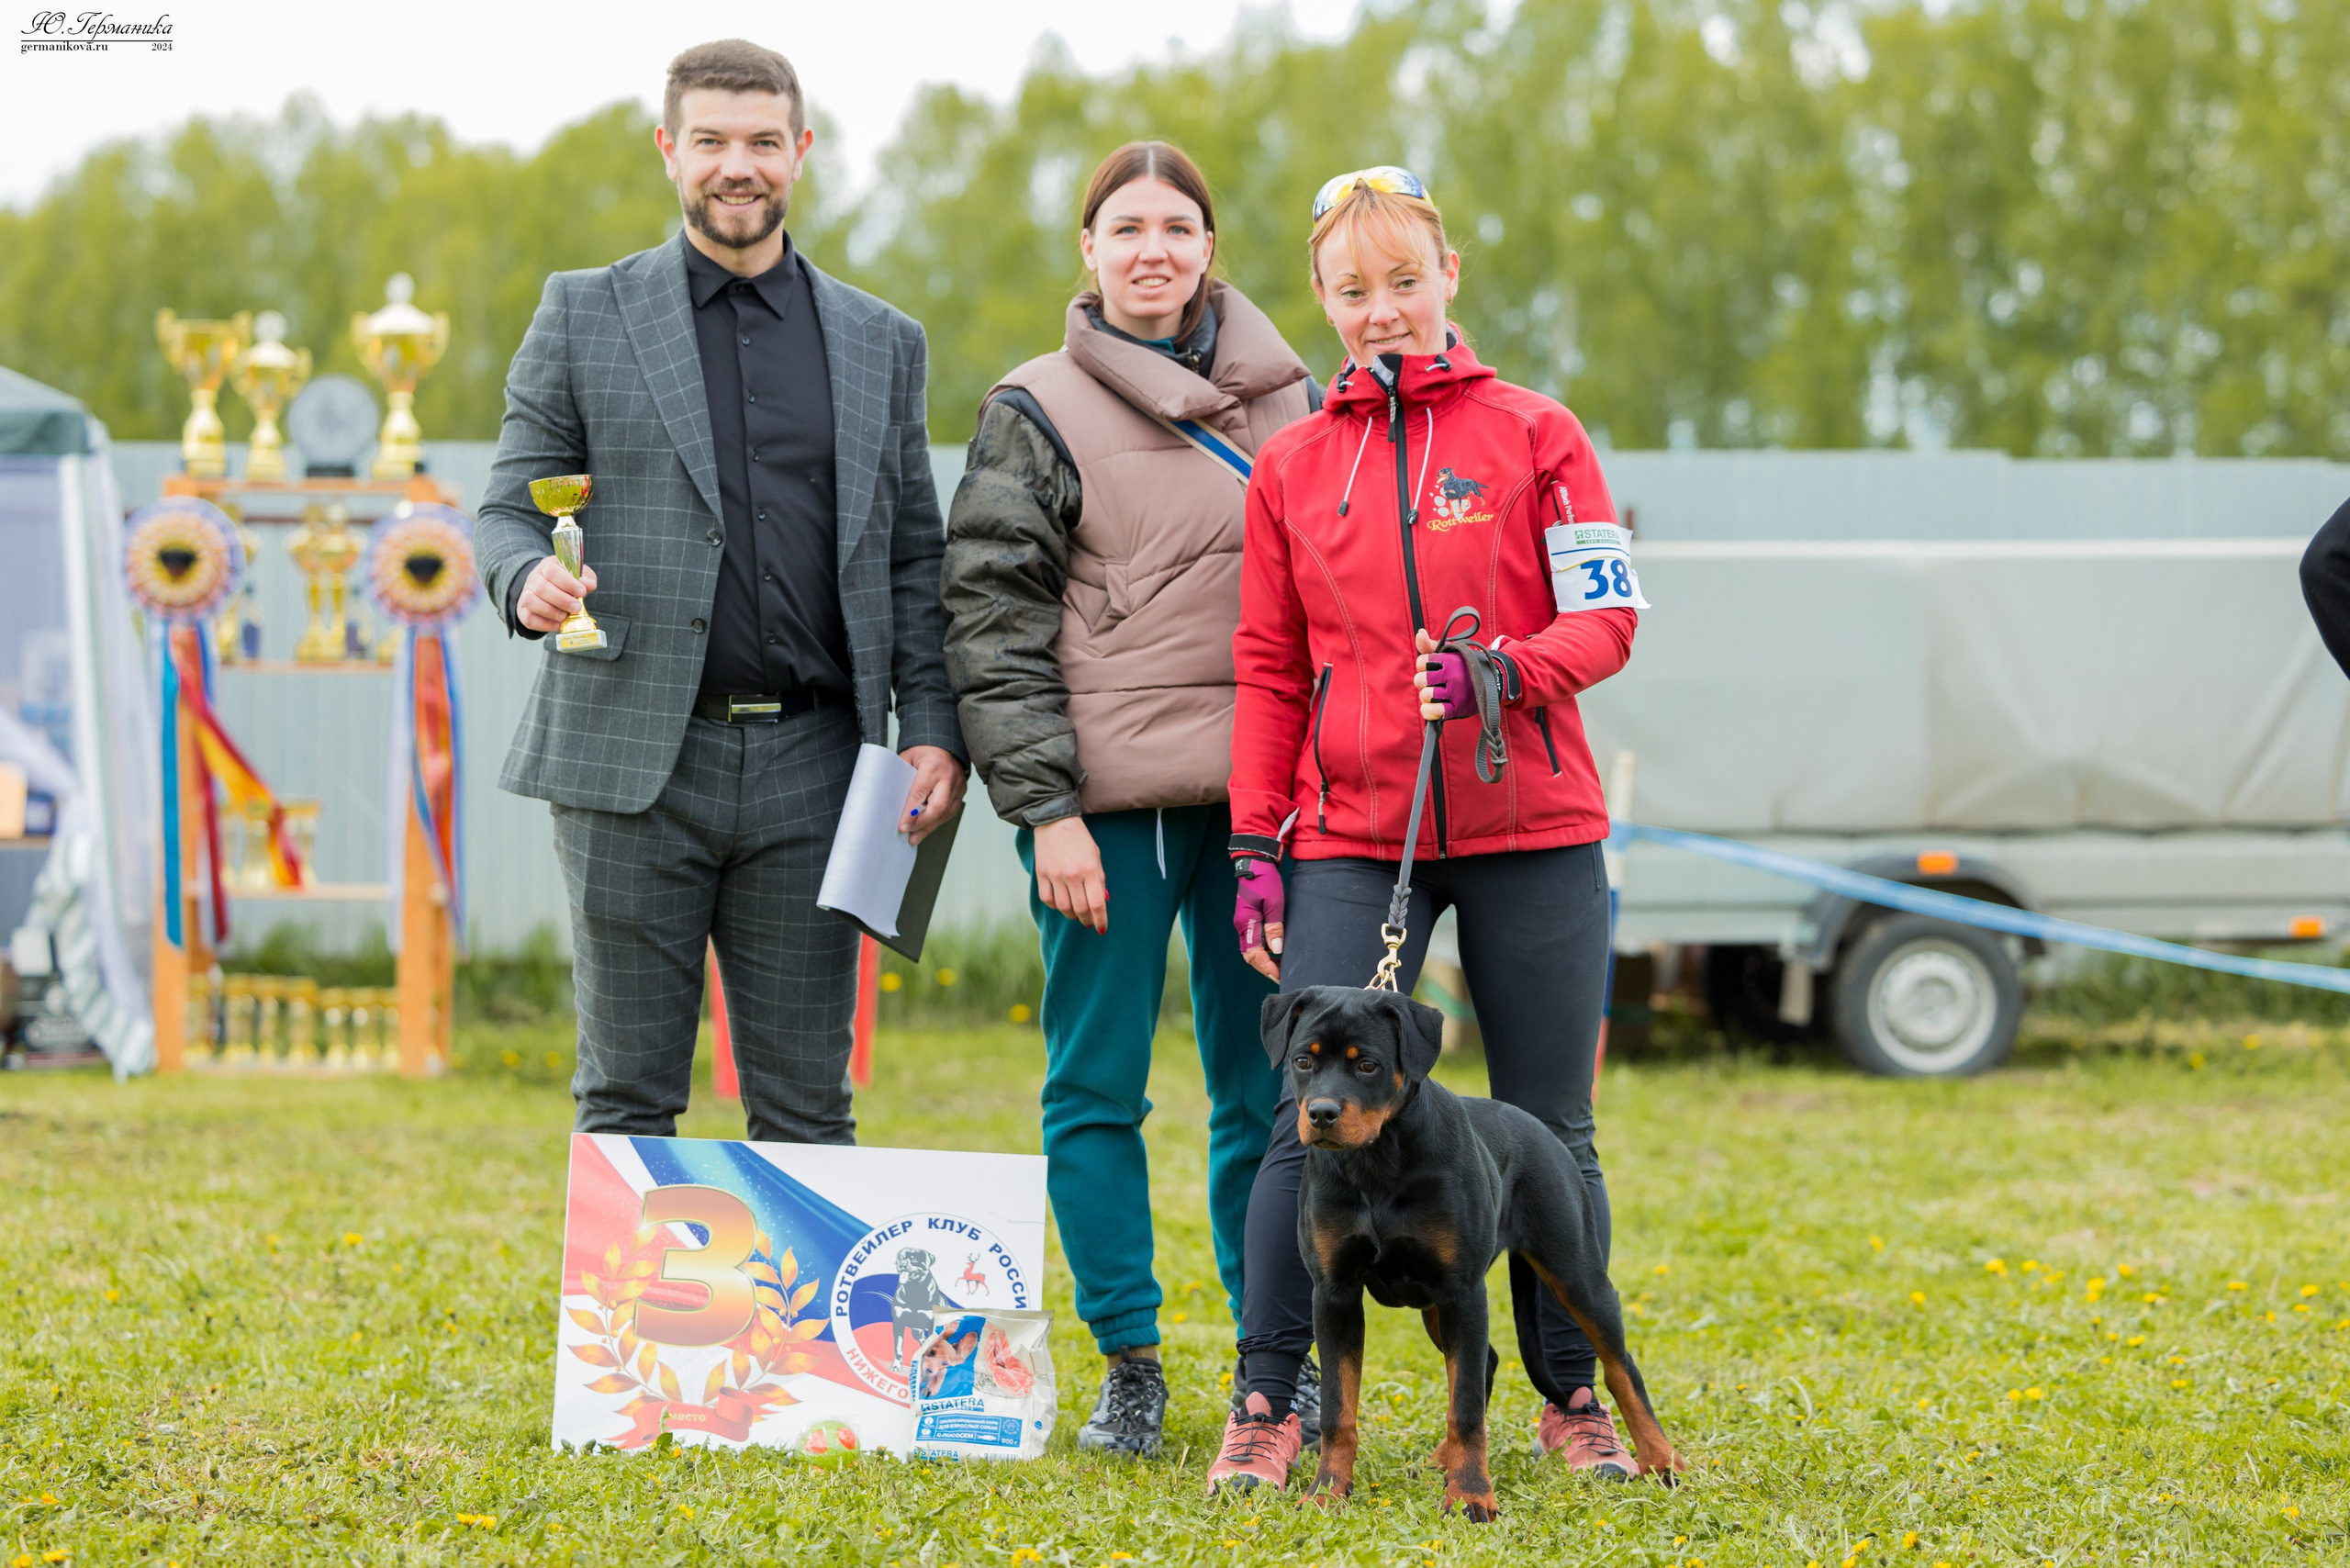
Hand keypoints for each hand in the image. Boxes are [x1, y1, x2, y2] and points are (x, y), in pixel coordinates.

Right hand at [517, 554, 597, 633]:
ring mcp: (525, 594)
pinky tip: (558, 624)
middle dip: (561, 600)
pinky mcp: (523, 611)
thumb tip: (588, 585)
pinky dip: (544, 624)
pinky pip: (528, 618)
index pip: (552, 571)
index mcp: (547, 566)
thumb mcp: (578, 575)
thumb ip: (586, 578)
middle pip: (541, 587)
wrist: (548, 589)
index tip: (582, 592)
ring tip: (565, 616)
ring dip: (551, 611)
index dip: (567, 582)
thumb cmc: (566, 582)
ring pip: (531, 602)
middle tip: (576, 608)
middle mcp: (533, 579)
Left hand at [899, 745, 966, 846]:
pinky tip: (926, 829)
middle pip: (938, 806)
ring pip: (945, 812)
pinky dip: (937, 822)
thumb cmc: (924, 750)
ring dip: (929, 827)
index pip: (920, 793)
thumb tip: (894, 803)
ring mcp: (958, 784)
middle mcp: (949, 776)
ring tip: (915, 837)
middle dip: (922, 823)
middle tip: (909, 833)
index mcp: (933, 765)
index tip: (902, 825)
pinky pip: (950, 811)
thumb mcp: (907, 759)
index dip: (911, 812)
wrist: (943, 743)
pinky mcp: (961, 791)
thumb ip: (903, 779)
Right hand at [1032, 816, 1106, 933]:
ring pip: (1063, 907)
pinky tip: (1061, 903)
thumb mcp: (1096, 856)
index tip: (1102, 928)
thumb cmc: (1080, 839)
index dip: (1101, 920)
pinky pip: (1047, 899)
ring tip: (1076, 914)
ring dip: (1071, 915)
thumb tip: (1103, 901)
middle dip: (1087, 920)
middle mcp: (1072, 875)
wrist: (1055, 821)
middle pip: (1080, 909)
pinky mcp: (1041, 874)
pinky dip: (1055, 906)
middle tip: (1089, 923)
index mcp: (1089, 869)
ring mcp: (1055, 875)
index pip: (1097, 903)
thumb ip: (1100, 879)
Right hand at [1234, 857, 1284, 981]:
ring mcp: (1242, 922)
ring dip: (1263, 960)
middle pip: (1250, 956)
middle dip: (1265, 968)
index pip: (1254, 954)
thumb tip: (1277, 950)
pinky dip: (1262, 950)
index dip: (1267, 967)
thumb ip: (1275, 928)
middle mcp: (1241, 925)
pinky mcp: (1246, 918)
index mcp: (1246, 923)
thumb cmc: (1265, 880)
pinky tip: (1275, 950)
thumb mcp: (1274, 903)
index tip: (1280, 974)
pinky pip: (1252, 940)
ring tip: (1280, 965)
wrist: (1254, 862)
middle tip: (1281, 974)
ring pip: (1250, 949)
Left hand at [1413, 628, 1471, 721]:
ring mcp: (1455, 693)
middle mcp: (1452, 675)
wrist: (1492, 680)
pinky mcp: (1457, 708)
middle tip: (1433, 682)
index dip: (1423, 665)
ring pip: (1425, 695)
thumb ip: (1431, 645)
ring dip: (1427, 696)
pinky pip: (1433, 712)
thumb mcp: (1450, 652)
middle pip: (1420, 680)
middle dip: (1423, 681)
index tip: (1432, 667)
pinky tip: (1432, 706)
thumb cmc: (1463, 665)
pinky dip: (1428, 711)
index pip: (1421, 662)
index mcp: (1449, 660)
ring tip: (1435, 693)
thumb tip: (1420, 633)